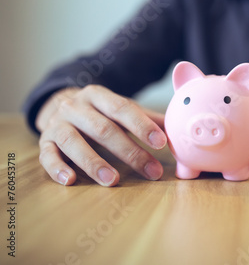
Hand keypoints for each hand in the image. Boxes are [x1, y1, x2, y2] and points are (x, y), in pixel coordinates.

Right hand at [36, 85, 166, 185]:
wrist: (59, 105)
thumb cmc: (99, 112)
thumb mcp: (120, 109)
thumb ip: (146, 118)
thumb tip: (176, 127)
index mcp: (98, 95)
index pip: (122, 109)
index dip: (143, 126)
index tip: (162, 143)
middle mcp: (76, 107)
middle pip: (103, 129)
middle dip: (129, 152)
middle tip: (150, 171)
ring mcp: (57, 124)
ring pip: (74, 143)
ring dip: (94, 163)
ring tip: (114, 181)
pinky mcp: (44, 142)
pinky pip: (47, 156)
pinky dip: (57, 168)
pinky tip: (70, 180)